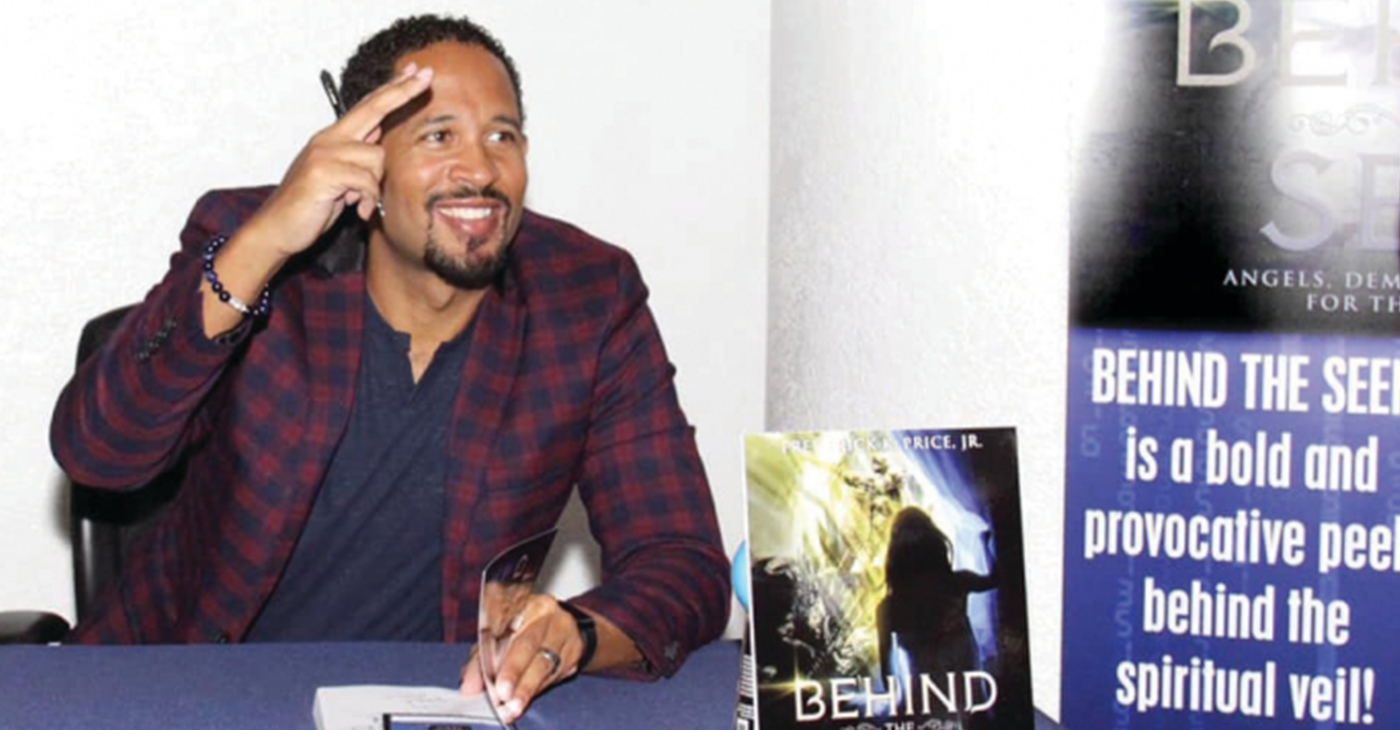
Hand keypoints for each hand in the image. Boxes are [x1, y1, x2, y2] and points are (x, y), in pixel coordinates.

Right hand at [243, 62, 433, 258]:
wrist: (277, 229)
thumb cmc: (311, 207)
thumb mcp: (340, 179)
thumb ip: (357, 158)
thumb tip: (377, 139)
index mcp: (333, 138)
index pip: (368, 107)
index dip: (393, 89)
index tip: (416, 72)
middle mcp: (328, 139)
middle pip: (373, 109)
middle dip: (401, 92)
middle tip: (426, 75)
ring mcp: (324, 153)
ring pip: (377, 158)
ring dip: (375, 186)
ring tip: (359, 202)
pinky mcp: (323, 172)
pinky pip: (367, 181)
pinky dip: (368, 199)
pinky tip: (356, 209)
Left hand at [460, 594, 586, 723]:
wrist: (565, 627)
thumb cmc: (525, 629)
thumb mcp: (500, 635)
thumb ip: (481, 660)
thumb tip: (469, 686)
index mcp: (528, 605)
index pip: (513, 628)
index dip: (507, 659)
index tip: (497, 683)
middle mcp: (551, 617)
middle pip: (532, 646)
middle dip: (517, 674)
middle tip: (504, 696)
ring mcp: (567, 636)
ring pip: (547, 665)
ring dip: (528, 689)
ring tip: (513, 707)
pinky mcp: (574, 655)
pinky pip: (556, 675)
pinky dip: (538, 689)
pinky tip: (526, 699)